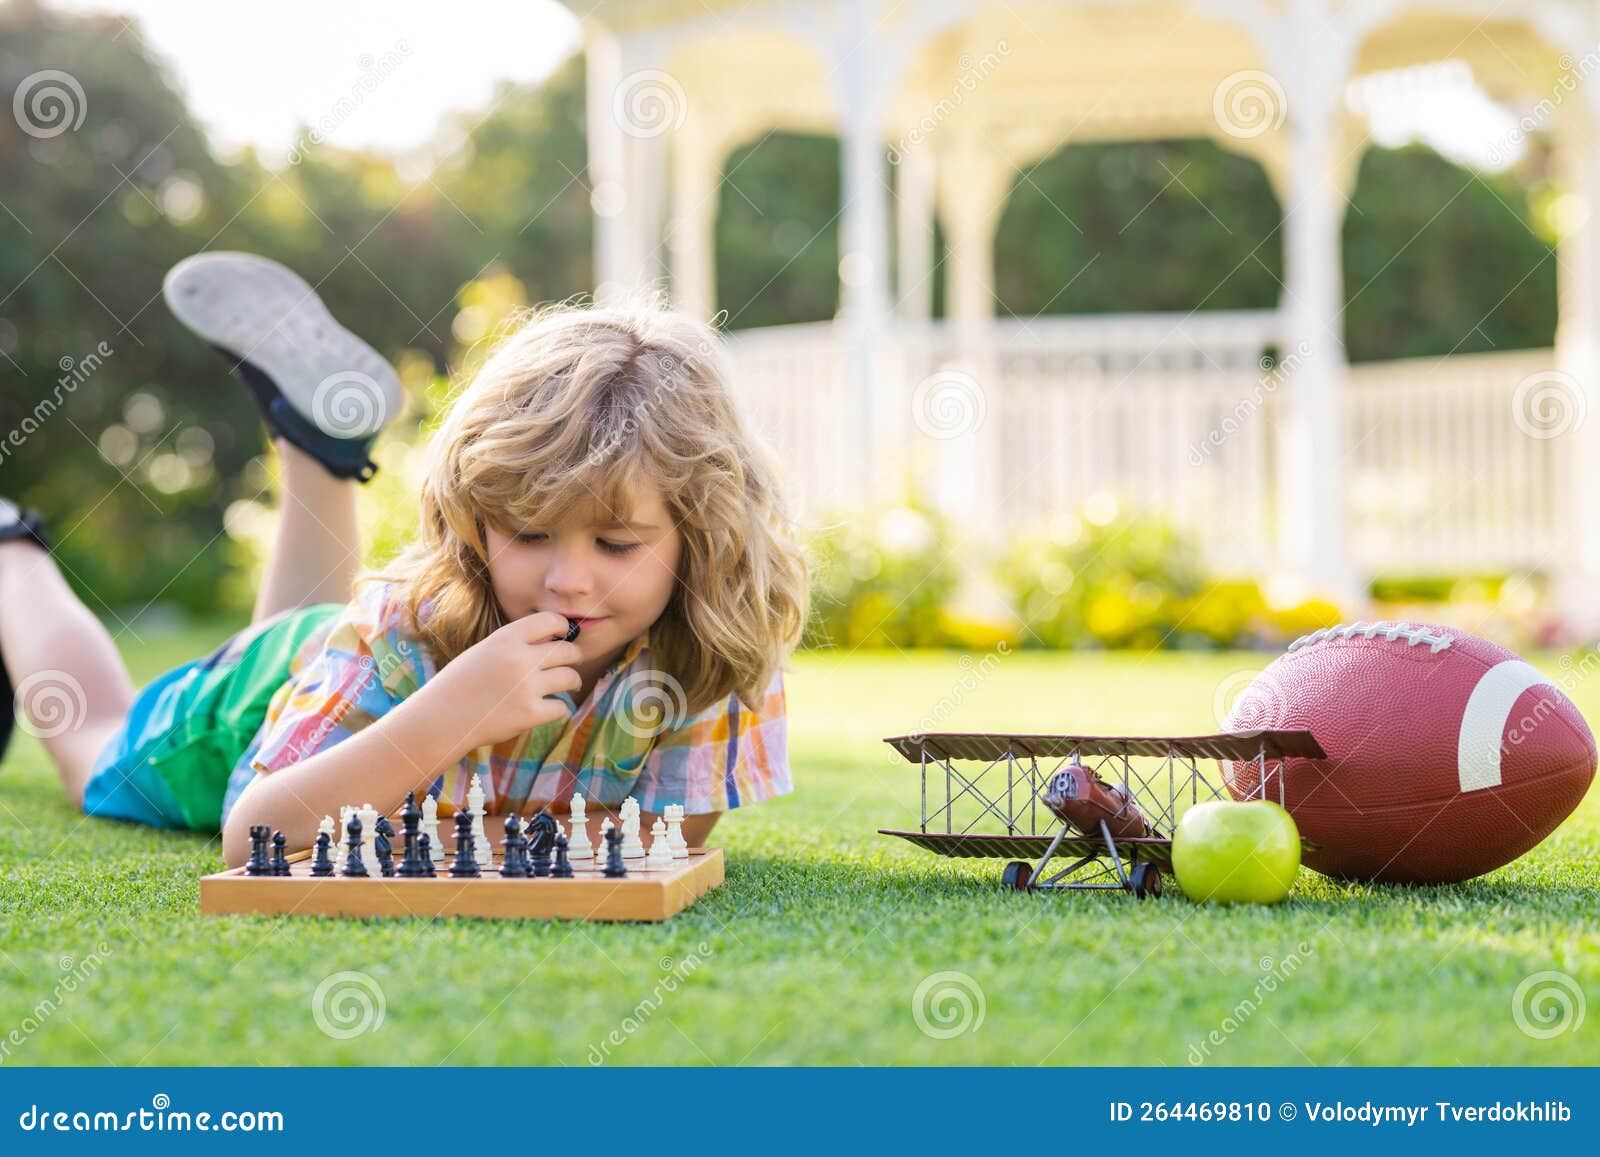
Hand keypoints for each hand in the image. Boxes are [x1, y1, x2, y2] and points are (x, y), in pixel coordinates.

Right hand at [414, 612, 582, 749]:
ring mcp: (526, 687)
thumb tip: (555, 639)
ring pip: (570, 678)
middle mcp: (519, 659)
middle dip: (573, 656)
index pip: (551, 621)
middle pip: (567, 651)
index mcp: (506, 638)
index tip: (564, 636)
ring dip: (572, 682)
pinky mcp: (530, 714)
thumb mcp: (484, 651)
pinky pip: (562, 708)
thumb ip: (516, 644)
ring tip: (570, 684)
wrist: (438, 719)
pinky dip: (558, 708)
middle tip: (572, 662)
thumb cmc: (460, 684)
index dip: (563, 628)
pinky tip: (550, 708)